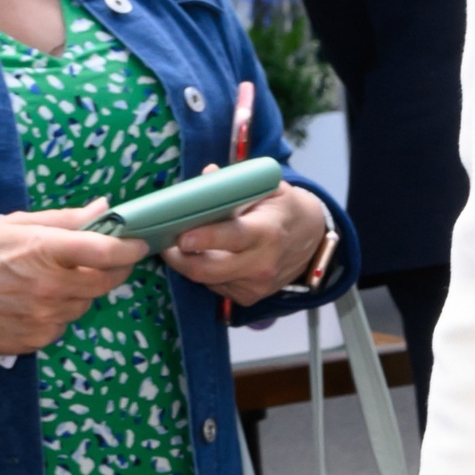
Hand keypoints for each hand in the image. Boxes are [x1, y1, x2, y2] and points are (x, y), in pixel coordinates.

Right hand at [0, 203, 144, 352]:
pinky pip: (64, 324)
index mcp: (45, 250)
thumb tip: (105, 209)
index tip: (140, 243)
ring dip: (81, 291)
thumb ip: (65, 219)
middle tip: (108, 259)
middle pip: (106, 282)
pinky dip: (59, 312)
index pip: (106, 251)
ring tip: (52, 279)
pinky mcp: (38, 339)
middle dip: (114, 269)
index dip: (130, 247)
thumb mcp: (16, 224)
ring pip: (85, 304)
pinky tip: (35, 301)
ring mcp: (45, 317)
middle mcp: (50, 286)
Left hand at [165, 177, 330, 303]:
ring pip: (207, 280)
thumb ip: (235, 184)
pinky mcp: (249, 297)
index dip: (205, 239)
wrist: (311, 239)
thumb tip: (206, 176)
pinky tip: (205, 257)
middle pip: (209, 269)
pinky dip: (205, 273)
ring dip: (188, 264)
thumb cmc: (282, 208)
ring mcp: (256, 285)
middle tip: (163, 242)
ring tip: (178, 246)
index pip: (233, 237)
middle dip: (180, 258)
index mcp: (267, 231)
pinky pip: (215, 287)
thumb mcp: (266, 187)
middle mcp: (263, 263)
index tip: (181, 236)